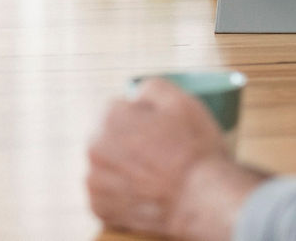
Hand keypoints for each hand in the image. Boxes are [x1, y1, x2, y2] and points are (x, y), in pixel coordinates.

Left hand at [87, 78, 264, 239]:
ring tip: (156, 171)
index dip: (141, 114)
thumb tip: (136, 93)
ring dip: (125, 164)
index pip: (117, 107)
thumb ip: (152, 86)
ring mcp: (95, 183)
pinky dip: (124, 190)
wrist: (202, 198)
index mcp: (108, 121)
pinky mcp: (101, 209)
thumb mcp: (182, 101)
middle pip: (110, 135)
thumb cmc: (195, 148)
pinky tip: (147, 189)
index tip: (160, 126)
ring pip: (109, 164)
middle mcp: (94, 151)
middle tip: (161, 148)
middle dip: (129, 139)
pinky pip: (109, 192)